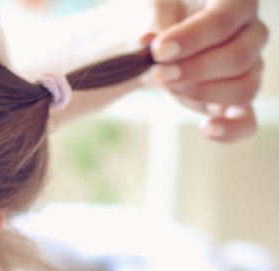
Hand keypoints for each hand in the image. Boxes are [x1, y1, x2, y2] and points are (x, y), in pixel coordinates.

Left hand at [149, 0, 268, 141]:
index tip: (159, 51)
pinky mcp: (235, 98)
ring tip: (168, 85)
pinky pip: (247, 121)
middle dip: (193, 70)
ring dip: (200, 93)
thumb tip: (146, 39)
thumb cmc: (158, 14)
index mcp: (234, 1)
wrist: (155, 41)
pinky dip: (230, 130)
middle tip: (158, 72)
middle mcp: (251, 33)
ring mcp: (249, 67)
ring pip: (244, 89)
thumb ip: (153, 14)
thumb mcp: (152, 4)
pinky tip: (207, 129)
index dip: (193, 38)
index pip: (225, 20)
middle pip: (238, 58)